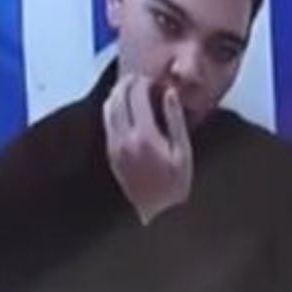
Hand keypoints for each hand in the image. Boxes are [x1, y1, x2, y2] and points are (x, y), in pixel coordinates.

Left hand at [103, 74, 192, 224]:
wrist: (158, 213)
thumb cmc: (176, 183)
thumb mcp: (183, 151)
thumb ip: (175, 119)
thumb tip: (169, 93)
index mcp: (144, 135)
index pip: (136, 96)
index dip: (142, 82)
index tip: (152, 78)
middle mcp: (124, 138)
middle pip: (118, 98)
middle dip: (127, 84)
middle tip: (139, 78)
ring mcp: (114, 146)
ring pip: (108, 109)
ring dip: (118, 95)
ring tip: (131, 89)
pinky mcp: (110, 154)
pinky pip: (108, 123)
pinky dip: (114, 109)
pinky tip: (125, 109)